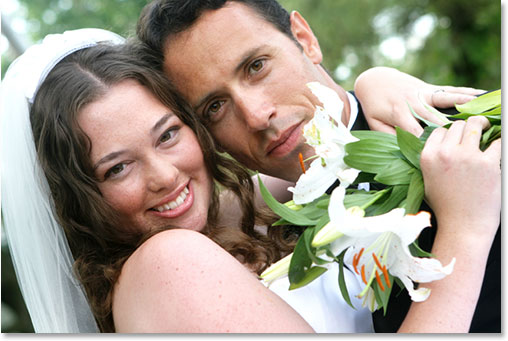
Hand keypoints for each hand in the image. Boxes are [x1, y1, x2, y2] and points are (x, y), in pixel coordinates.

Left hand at [353, 67, 484, 135]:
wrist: (374, 80)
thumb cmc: (374, 105)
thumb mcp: (374, 122)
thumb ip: (387, 134)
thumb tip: (402, 147)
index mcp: (399, 113)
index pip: (415, 131)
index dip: (426, 142)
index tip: (437, 153)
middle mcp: (414, 102)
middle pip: (435, 118)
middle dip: (449, 129)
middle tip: (464, 139)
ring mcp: (424, 93)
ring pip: (446, 100)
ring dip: (463, 106)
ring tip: (478, 113)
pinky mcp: (430, 88)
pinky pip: (450, 90)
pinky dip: (465, 93)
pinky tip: (480, 95)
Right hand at [419, 116, 500, 239]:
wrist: (462, 226)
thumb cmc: (446, 207)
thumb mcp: (428, 180)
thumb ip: (433, 159)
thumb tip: (445, 144)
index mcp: (428, 157)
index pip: (439, 131)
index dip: (449, 134)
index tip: (457, 138)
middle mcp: (446, 153)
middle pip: (457, 126)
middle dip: (466, 129)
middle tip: (475, 133)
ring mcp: (467, 157)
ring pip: (475, 125)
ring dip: (482, 126)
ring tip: (488, 130)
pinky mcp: (488, 163)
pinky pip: (497, 142)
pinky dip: (498, 144)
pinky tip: (497, 149)